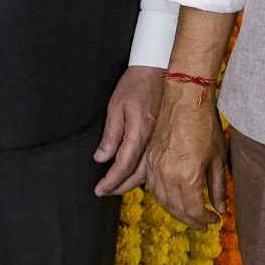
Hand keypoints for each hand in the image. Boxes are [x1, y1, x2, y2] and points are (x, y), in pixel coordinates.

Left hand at [92, 64, 162, 196]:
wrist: (161, 72)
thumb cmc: (136, 85)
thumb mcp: (116, 106)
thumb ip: (111, 135)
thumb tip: (102, 158)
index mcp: (139, 133)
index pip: (123, 166)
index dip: (110, 181)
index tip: (99, 190)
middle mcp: (153, 142)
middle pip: (137, 174)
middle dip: (119, 187)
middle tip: (105, 192)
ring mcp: (161, 141)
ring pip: (148, 172)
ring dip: (131, 183)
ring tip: (117, 187)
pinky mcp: (165, 138)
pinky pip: (155, 163)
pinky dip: (144, 174)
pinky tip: (136, 175)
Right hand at [142, 76, 227, 228]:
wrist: (184, 100)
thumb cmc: (204, 125)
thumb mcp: (217, 158)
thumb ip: (217, 187)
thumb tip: (220, 208)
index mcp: (187, 175)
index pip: (193, 209)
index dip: (204, 219)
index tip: (214, 220)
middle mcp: (168, 174)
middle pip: (176, 208)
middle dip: (191, 220)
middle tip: (203, 224)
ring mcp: (156, 166)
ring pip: (162, 199)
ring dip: (176, 211)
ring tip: (189, 215)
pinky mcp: (150, 159)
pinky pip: (153, 186)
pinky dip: (163, 197)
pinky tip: (173, 199)